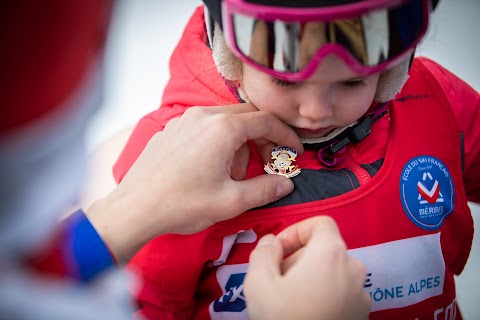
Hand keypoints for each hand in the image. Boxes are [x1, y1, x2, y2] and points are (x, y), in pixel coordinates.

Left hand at [86, 104, 302, 262]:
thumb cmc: (181, 204)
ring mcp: (183, 121)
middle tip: (269, 164)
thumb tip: (285, 182)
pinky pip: (204, 128)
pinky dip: (218, 143)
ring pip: (225, 122)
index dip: (286, 135)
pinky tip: (212, 169)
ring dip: (239, 144)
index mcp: (222, 128)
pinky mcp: (170, 130)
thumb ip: (265, 189)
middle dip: (264, 139)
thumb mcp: (232, 202)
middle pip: (247, 117)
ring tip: (234, 176)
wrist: (134, 208)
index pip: (266, 120)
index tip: (294, 151)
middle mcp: (202, 116)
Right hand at [244, 216, 370, 319]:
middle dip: (298, 257)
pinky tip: (305, 311)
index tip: (278, 249)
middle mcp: (353, 267)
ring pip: (331, 270)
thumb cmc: (285, 318)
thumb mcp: (259, 282)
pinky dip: (323, 292)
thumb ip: (263, 252)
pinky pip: (340, 290)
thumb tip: (271, 242)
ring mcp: (361, 292)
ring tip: (289, 298)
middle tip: (277, 277)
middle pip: (324, 247)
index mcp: (331, 252)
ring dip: (309, 276)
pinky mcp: (361, 312)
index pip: (320, 222)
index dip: (295, 230)